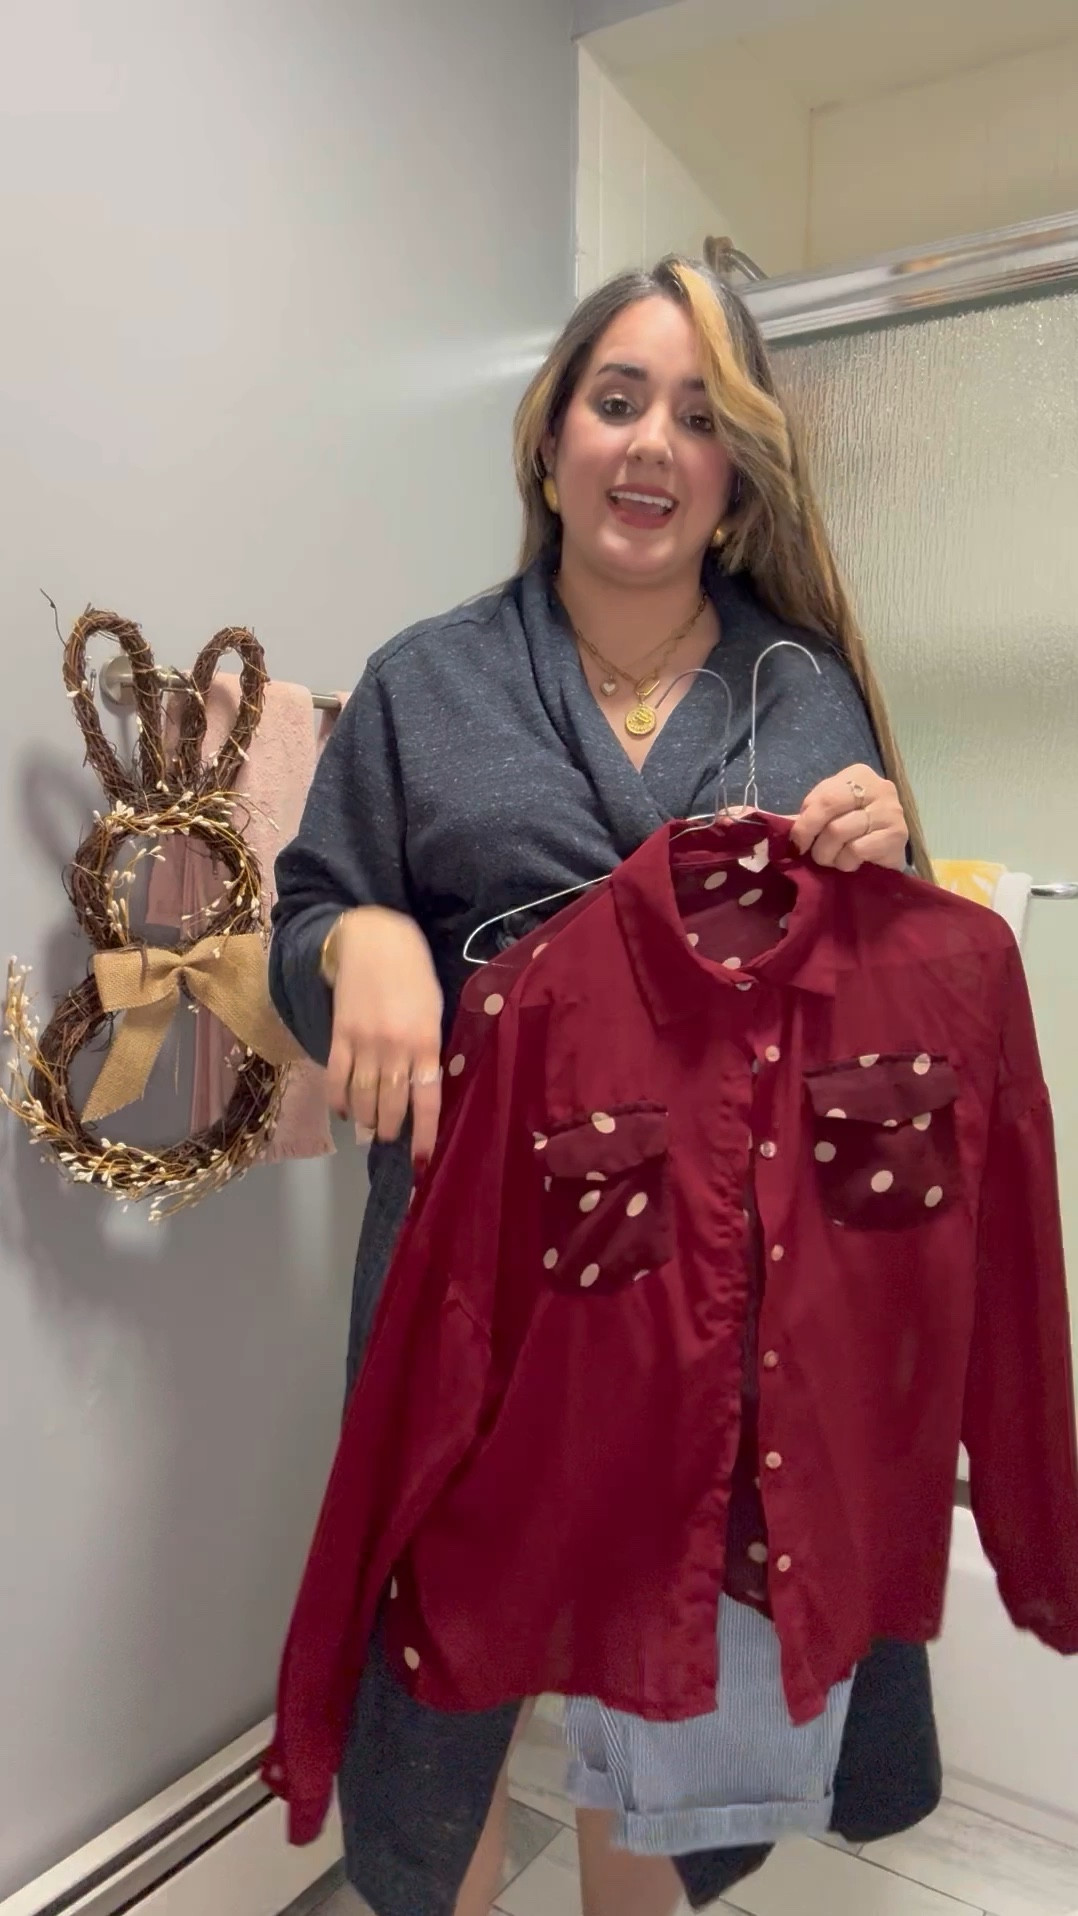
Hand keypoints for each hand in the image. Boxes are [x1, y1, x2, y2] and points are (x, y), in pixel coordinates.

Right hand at [325, 907, 444, 1164]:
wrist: (373, 938)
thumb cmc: (414, 972)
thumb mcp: (434, 1008)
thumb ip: (430, 1046)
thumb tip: (423, 1084)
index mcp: (425, 1042)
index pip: (427, 1099)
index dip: (424, 1134)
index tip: (421, 1160)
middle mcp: (395, 1048)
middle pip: (392, 1104)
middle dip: (391, 1129)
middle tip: (390, 1137)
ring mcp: (364, 1043)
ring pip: (363, 1097)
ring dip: (366, 1119)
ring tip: (369, 1128)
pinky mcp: (339, 1035)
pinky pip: (336, 1078)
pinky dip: (339, 1100)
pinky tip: (344, 1112)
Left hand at [790, 765, 907, 872]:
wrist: (883, 855)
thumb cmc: (849, 832)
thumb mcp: (824, 816)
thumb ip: (800, 816)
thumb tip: (754, 815)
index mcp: (858, 775)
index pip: (824, 797)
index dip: (805, 825)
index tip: (797, 843)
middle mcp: (879, 787)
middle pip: (831, 813)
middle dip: (815, 841)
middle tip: (814, 855)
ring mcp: (891, 811)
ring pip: (842, 833)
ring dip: (829, 855)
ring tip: (834, 859)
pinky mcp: (898, 835)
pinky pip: (858, 850)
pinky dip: (846, 862)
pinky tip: (852, 862)